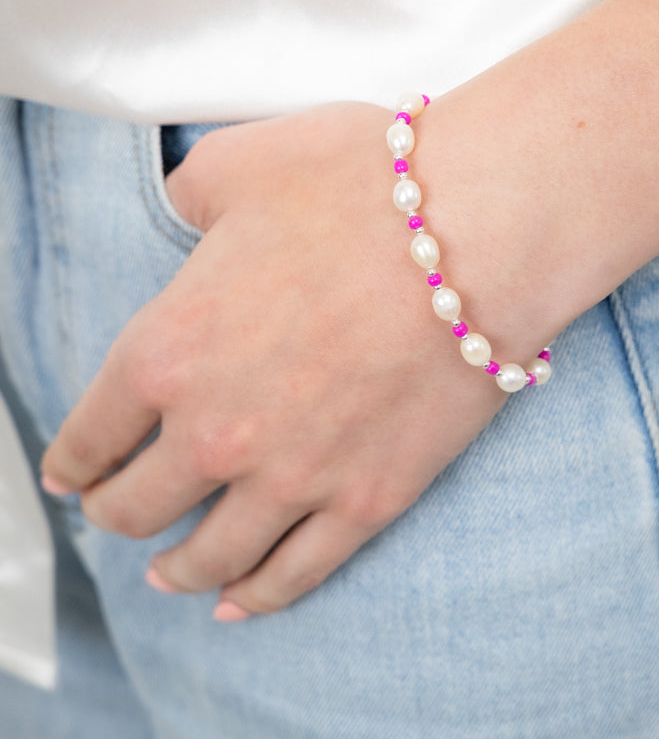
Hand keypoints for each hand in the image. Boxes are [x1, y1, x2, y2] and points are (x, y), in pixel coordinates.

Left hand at [40, 102, 522, 618]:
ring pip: (209, 556)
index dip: (73, 460)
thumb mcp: (244, 163)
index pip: (91, 432)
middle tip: (120, 511)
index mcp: (168, 349)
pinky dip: (259, 596)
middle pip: (138, 507)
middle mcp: (215, 431)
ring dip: (177, 570)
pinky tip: (241, 602)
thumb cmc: (364, 188)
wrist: (479, 232)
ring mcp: (294, 477)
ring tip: (170, 572)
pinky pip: (297, 572)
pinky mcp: (368, 499)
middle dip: (118, 514)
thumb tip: (189, 214)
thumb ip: (191, 194)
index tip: (74, 472)